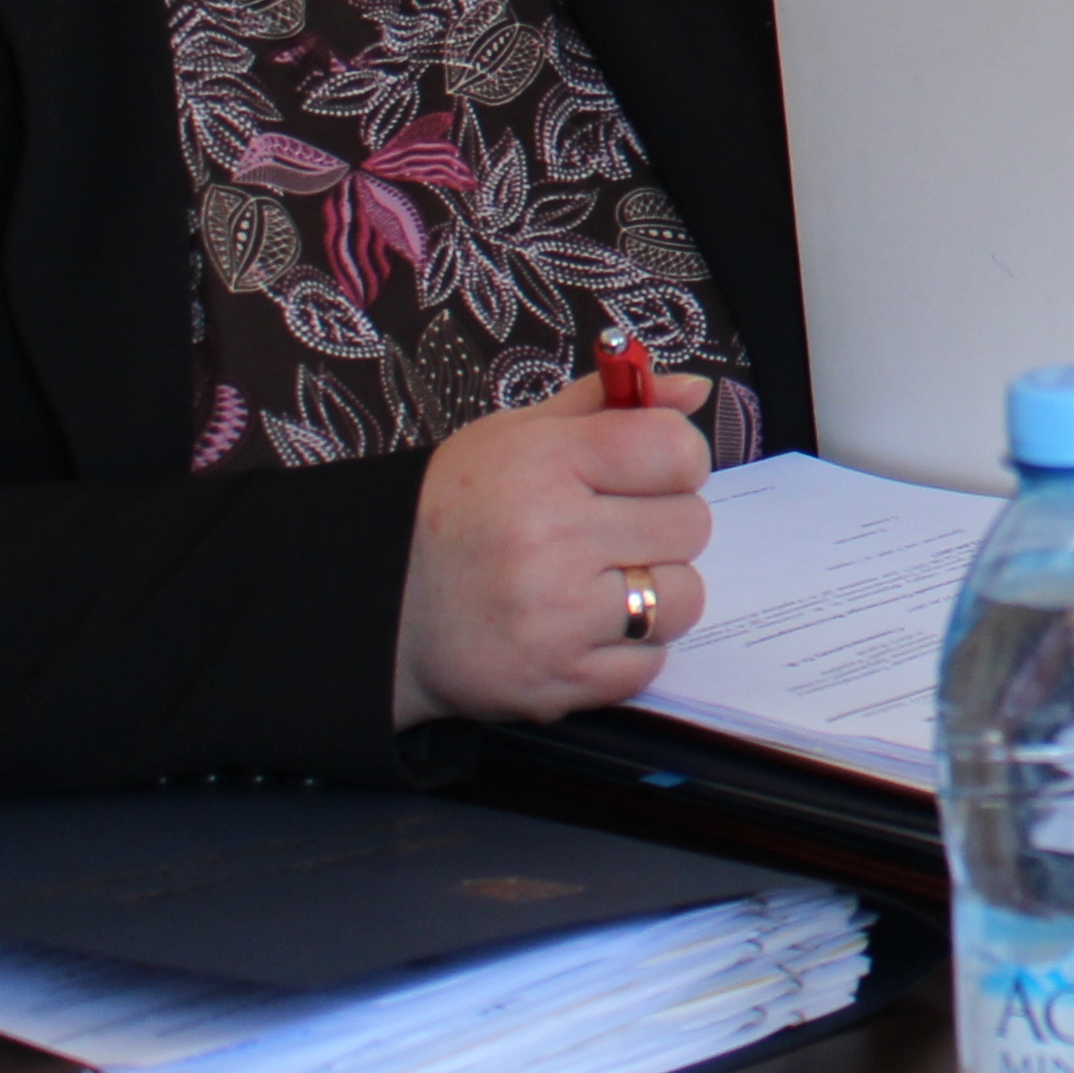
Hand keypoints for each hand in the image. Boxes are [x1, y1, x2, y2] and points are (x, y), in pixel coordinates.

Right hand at [388, 369, 716, 730]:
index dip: (675, 461)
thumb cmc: (454, 511)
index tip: (645, 475)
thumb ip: (608, 405)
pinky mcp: (558, 681)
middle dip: (662, 527)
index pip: (676, 451)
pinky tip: (583, 629)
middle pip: (691, 525)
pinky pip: (650, 662)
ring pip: (683, 598)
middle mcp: (552, 539)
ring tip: (600, 584)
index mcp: (544, 465)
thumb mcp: (515, 435)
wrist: (377, 607)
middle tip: (611, 533)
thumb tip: (696, 391)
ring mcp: (557, 617)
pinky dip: (628, 650)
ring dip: (656, 593)